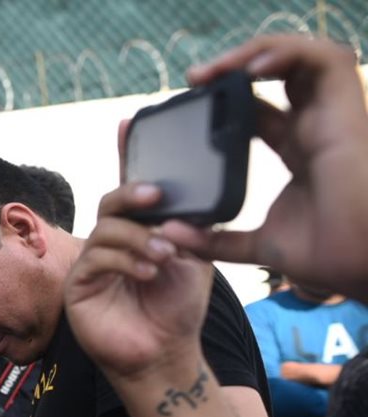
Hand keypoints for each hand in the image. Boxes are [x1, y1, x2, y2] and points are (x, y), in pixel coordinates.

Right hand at [64, 182, 212, 380]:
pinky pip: (93, 260)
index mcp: (134, 236)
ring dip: (138, 237)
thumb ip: (191, 235)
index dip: (137, 188)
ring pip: (103, 232)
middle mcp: (109, 247)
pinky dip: (123, 260)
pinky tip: (148, 273)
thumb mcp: (195, 264)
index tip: (161, 189)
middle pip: (108, 207)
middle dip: (130, 199)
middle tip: (156, 200)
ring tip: (165, 255)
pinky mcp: (77, 287)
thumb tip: (176, 214)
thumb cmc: (177, 309)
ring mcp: (91, 266)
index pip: (128, 202)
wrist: (165, 353)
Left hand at [160, 35, 367, 299]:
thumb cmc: (323, 256)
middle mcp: (315, 127)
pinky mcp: (347, 112)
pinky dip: (290, 54)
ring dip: (258, 51)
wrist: (356, 264)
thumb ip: (214, 240)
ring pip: (302, 57)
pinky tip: (252, 70)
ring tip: (216, 70)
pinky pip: (326, 61)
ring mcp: (332, 117)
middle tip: (194, 79)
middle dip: (236, 65)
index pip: (260, 108)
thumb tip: (169, 233)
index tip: (190, 104)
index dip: (228, 98)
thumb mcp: (255, 247)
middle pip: (281, 74)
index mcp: (297, 150)